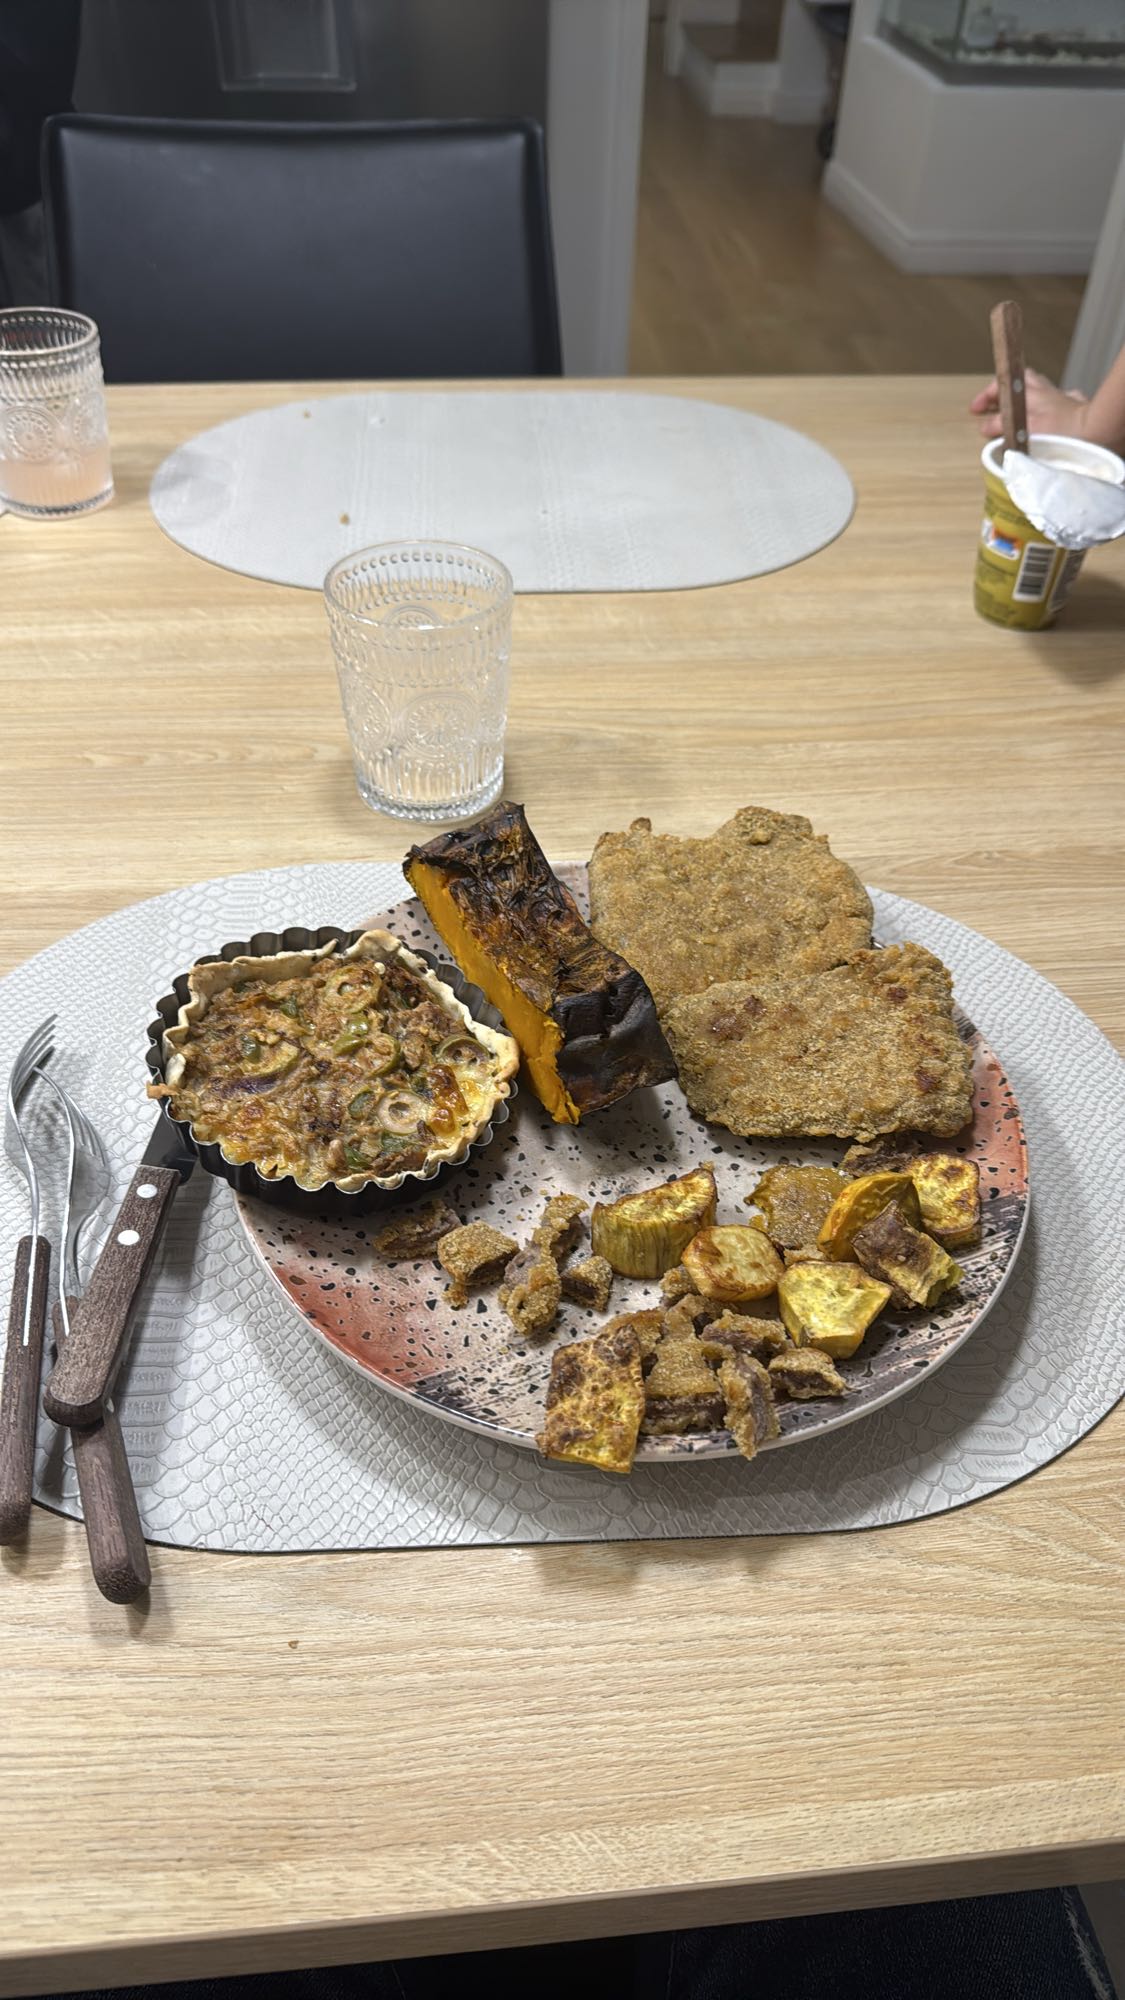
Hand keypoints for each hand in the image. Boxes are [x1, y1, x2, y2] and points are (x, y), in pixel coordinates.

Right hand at [970, 366, 1087, 441]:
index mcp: (1030, 392)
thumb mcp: (1022, 429)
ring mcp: (1061, 399)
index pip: (1001, 385)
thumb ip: (1001, 426)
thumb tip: (985, 425)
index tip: (975, 410)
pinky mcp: (1074, 409)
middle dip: (1007, 392)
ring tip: (1017, 414)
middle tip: (995, 407)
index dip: (986, 397)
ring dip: (1026, 399)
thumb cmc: (1061, 431)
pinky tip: (1047, 416)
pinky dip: (1050, 407)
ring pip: (1040, 390)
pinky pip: (1060, 401)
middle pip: (1021, 382)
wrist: (1094, 433)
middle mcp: (1045, 391)